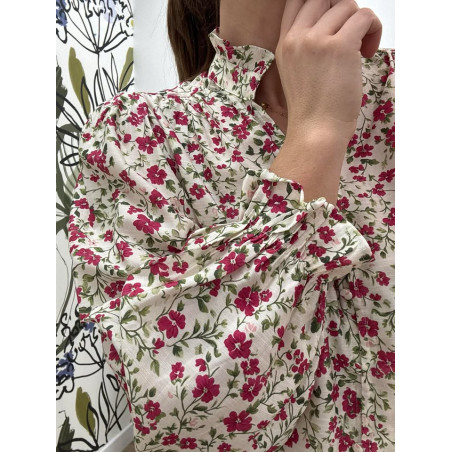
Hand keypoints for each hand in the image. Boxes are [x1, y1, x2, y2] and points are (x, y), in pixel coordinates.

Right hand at [276, 0, 382, 142]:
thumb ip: (306, 48)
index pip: (298, 0)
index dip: (320, 4)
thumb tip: (335, 26)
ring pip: (348, 6)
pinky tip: (368, 52)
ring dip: (361, 24)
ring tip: (360, 51)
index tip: (334, 21)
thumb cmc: (311, 111)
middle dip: (343, 11)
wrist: (315, 133)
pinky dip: (373, 30)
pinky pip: (365, 17)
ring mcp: (317, 40)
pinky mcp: (340, 47)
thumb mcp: (296, 74)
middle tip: (350, 34)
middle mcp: (297, 37)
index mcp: (285, 43)